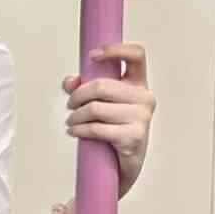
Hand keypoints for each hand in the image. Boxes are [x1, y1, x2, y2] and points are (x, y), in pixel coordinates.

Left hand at [62, 42, 156, 199]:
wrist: (124, 164)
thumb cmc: (113, 129)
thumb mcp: (99, 103)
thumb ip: (83, 87)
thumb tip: (70, 81)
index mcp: (138, 83)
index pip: (136, 55)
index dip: (114, 49)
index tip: (93, 55)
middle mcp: (144, 97)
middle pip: (101, 85)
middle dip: (78, 96)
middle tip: (70, 105)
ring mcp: (141, 117)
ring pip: (95, 108)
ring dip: (75, 116)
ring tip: (72, 122)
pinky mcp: (134, 136)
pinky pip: (97, 128)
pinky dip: (80, 130)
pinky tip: (75, 132)